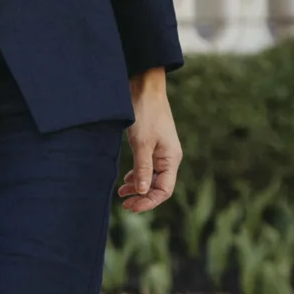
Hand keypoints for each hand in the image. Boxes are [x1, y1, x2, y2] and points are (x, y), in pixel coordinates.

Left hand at [118, 68, 179, 211]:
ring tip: (122, 194)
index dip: (149, 201)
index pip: (164, 190)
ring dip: (138, 187)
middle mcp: (169, 157)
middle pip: (158, 186)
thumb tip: (142, 192)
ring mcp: (161, 151)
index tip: (131, 206)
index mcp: (171, 159)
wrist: (144, 87)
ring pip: (151, 177)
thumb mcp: (142, 143)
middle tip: (125, 205)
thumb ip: (142, 168)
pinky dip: (137, 175)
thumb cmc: (145, 113)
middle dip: (142, 197)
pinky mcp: (152, 145)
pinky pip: (147, 167)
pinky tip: (127, 179)